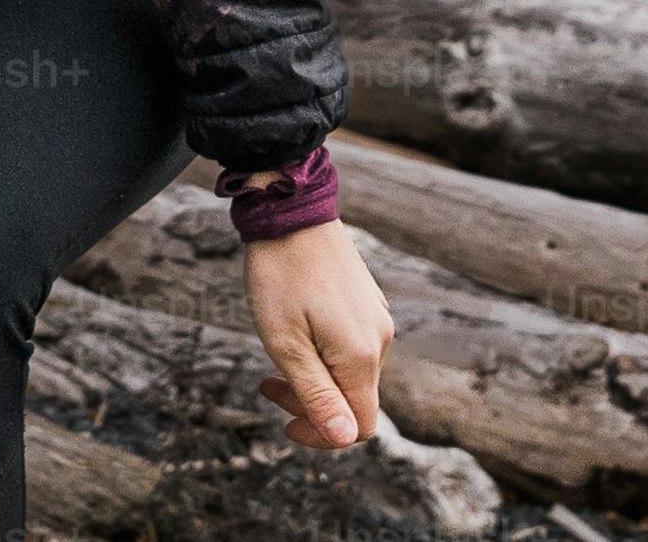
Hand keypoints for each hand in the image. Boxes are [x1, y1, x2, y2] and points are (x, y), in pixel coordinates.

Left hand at [241, 220, 389, 450]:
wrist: (290, 209)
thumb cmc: (280, 274)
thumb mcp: (286, 342)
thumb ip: (316, 394)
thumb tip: (345, 438)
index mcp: (362, 356)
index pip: (360, 427)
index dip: (323, 436)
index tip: (284, 422)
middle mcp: (380, 339)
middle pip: (354, 400)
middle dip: (311, 403)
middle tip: (267, 384)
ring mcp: (376, 317)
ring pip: (352, 373)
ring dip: (316, 376)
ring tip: (277, 349)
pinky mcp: (367, 301)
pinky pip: (352, 345)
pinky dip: (324, 353)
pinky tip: (296, 329)